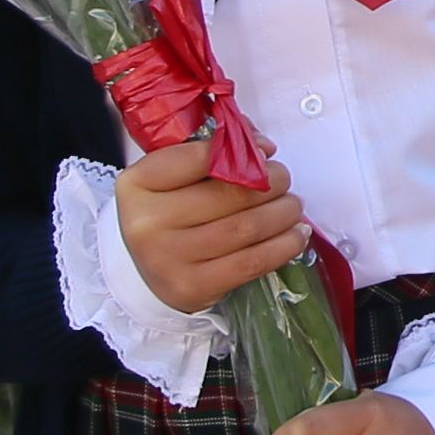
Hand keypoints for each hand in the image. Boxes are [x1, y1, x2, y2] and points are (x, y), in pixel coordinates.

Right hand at [113, 134, 310, 313]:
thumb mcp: (172, 176)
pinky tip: (296, 235)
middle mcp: (147, 222)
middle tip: (284, 179)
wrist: (142, 271)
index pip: (198, 158)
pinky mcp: (192, 287)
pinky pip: (251, 263)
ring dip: (282, 213)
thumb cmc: (166, 212)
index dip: (241, 152)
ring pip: (245, 229)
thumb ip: (211, 152)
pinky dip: (283, 246)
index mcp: (138, 184)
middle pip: (229, 194)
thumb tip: (262, 148)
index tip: (265, 152)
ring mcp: (168, 259)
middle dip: (271, 182)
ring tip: (292, 206)